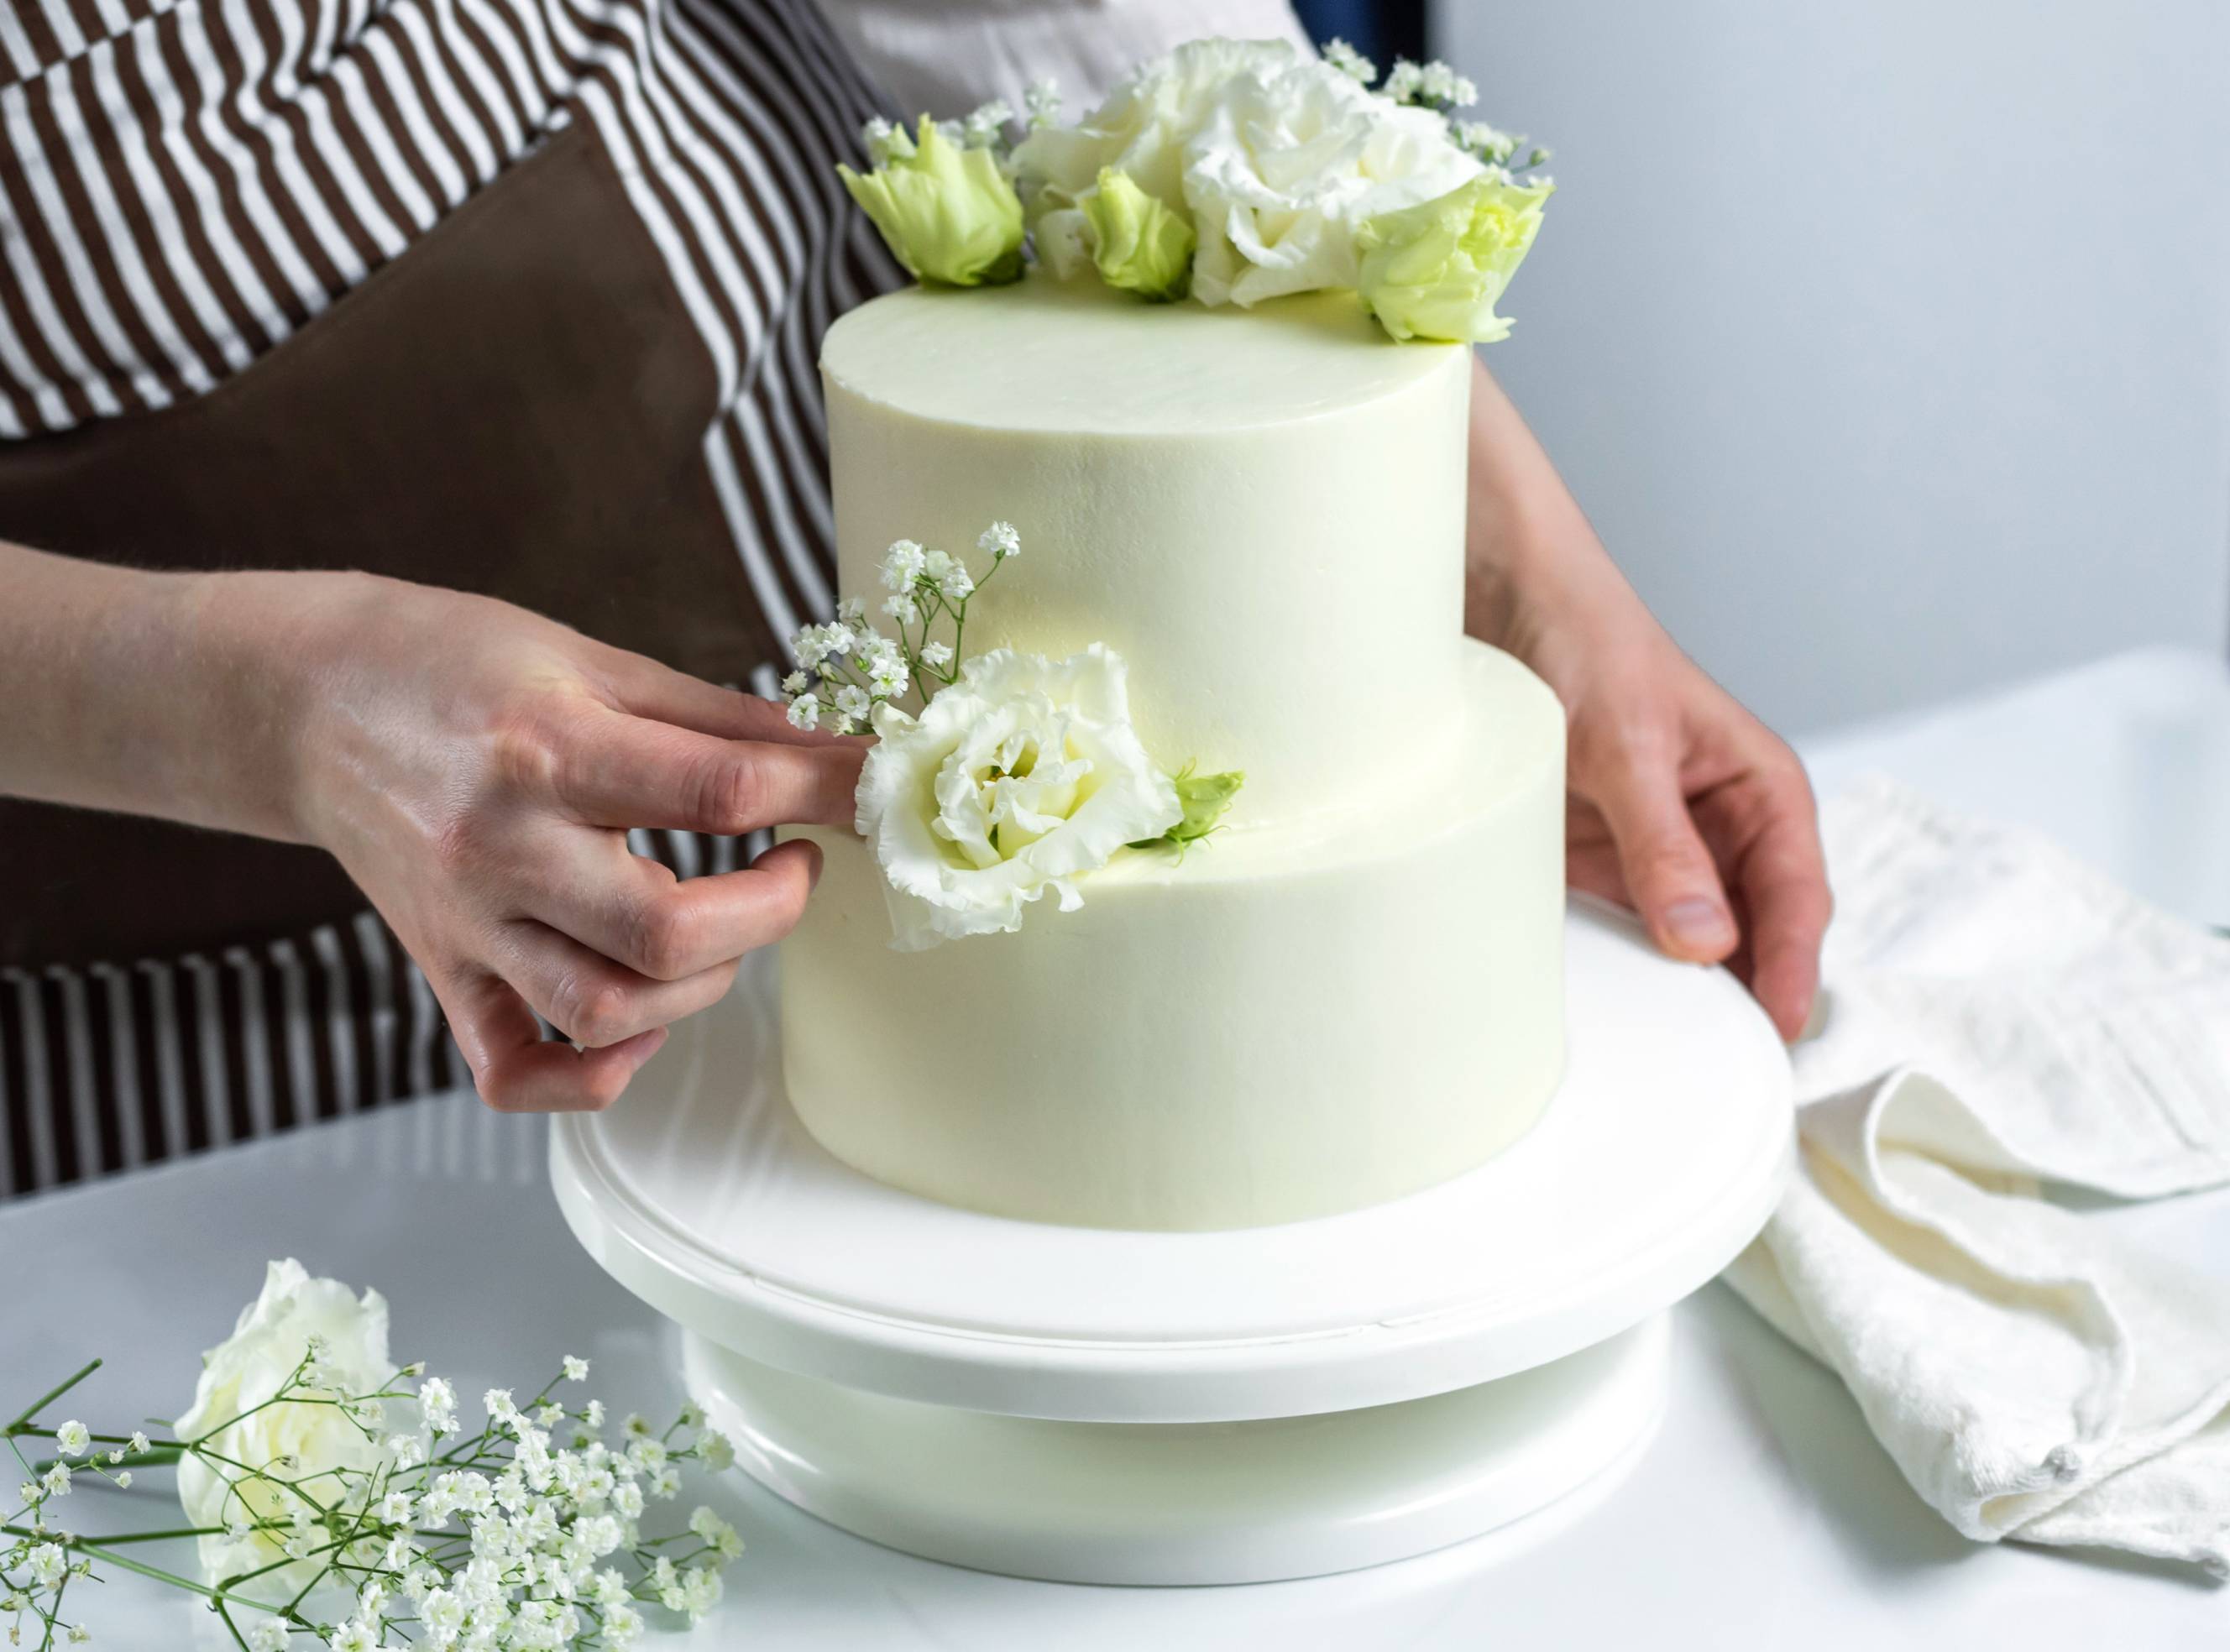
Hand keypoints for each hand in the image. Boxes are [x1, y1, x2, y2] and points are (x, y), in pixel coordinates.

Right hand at [284, 575, 859, 1109]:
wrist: (303, 703)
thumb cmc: (451, 666)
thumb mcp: (589, 660)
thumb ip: (713, 718)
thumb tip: (830, 750)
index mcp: (547, 750)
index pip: (719, 793)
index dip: (823, 791)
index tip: (871, 787)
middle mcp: (502, 850)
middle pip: (667, 933)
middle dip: (771, 909)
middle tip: (796, 864)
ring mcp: (467, 927)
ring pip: (607, 1010)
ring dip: (705, 985)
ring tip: (728, 924)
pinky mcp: (443, 975)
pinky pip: (521, 1074)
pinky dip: (599, 1070)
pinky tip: (644, 1018)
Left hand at [1465, 367, 1828, 1039]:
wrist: (1498, 599)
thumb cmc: (1585, 642)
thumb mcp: (1625, 743)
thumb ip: (1662, 843)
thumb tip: (1705, 944)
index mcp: (1759, 792)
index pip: (1798, 899)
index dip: (1792, 969)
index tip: (1774, 1031)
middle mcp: (1719, 831)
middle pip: (1751, 937)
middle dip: (1743, 999)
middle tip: (1725, 1071)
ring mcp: (1659, 853)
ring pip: (1688, 947)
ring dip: (1678, 994)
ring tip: (1667, 1058)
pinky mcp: (1597, 864)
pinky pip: (1620, 932)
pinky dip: (1618, 969)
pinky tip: (1602, 1010)